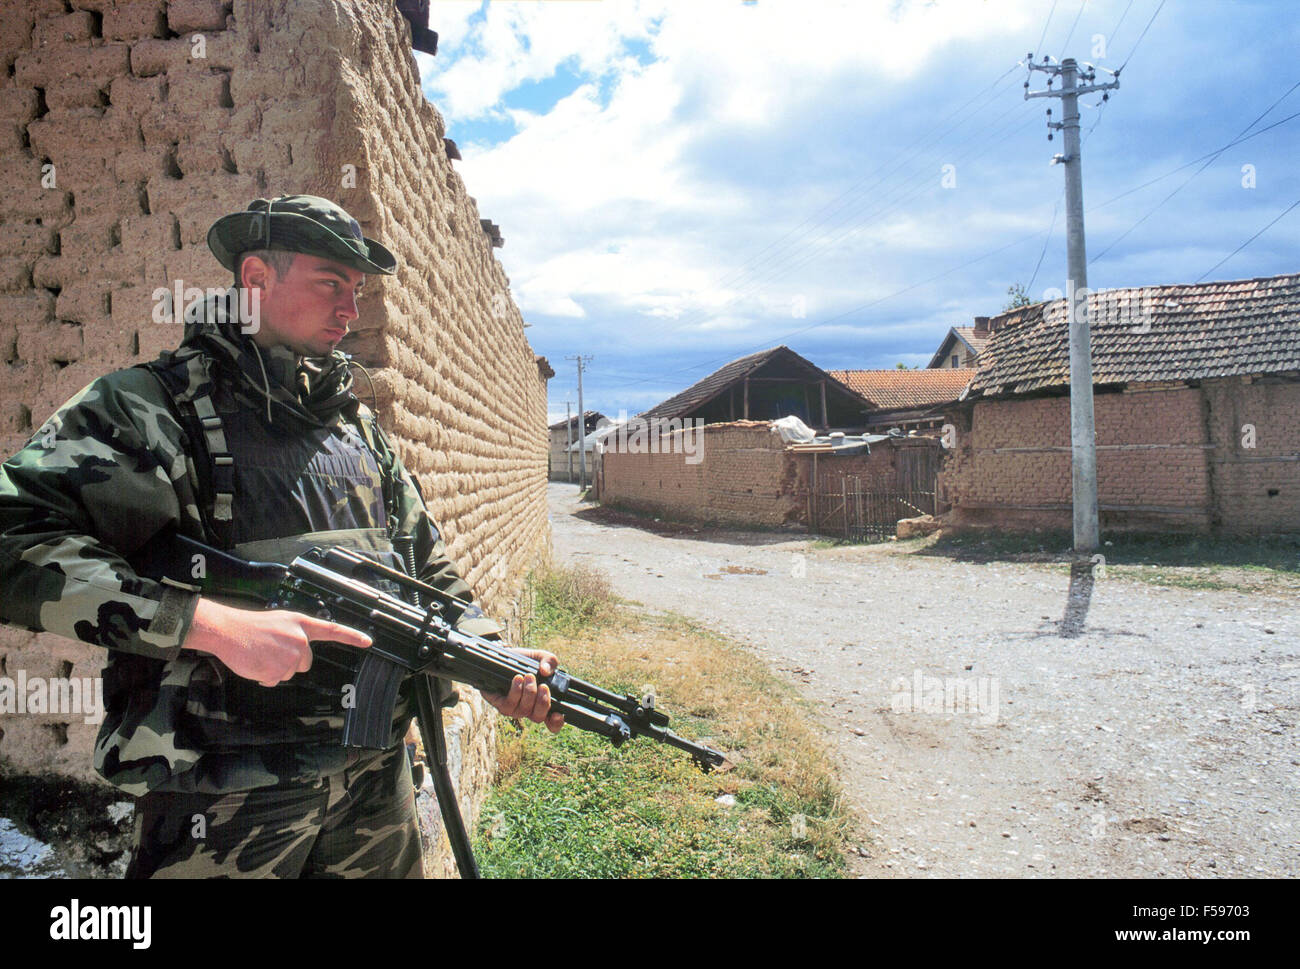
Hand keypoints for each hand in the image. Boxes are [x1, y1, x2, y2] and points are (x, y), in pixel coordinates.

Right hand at [183, 597, 371, 686]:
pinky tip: (256, 663)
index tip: (368, 641)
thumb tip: (302, 654)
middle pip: (306, 662)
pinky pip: (275, 680)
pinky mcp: (277, 670)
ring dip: (276, 669)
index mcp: (301, 624)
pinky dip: (265, 677)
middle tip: (271, 650)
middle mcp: (300, 639)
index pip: (333, 630)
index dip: (352, 636)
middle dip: (291, 662)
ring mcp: (290, 655)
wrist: (229, 630)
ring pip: (290, 672)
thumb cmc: (252, 627)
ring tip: (261, 654)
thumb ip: (297, 635)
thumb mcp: (281, 622)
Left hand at [481, 649, 565, 733]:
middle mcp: (528, 709)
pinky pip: (508, 705)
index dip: (556, 722)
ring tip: (529, 676)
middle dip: (543, 703)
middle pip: (538, 717)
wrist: (503, 657)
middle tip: (543, 686)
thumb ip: (550, 661)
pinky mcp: (500, 704)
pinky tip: (517, 679)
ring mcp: (514, 709)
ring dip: (529, 693)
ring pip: (523, 710)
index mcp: (541, 702)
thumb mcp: (540, 657)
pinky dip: (515, 691)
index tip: (558, 714)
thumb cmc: (524, 661)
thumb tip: (546, 671)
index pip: (551, 721)